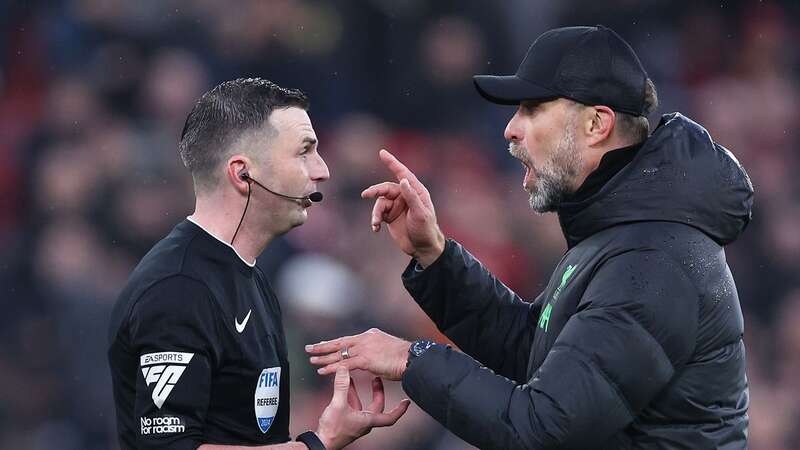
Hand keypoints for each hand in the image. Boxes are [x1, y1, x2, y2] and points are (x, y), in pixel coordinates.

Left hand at [306, 328, 411, 380]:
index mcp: (370, 335)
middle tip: (310, 348)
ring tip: (312, 359)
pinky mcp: (365, 359)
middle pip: (339, 343)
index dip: (334, 343)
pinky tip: (322, 371)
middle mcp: (365, 339)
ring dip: (324, 357)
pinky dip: (332, 368)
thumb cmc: (404, 358)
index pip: (348, 339)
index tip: (324, 344)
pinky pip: (344, 365)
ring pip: (339, 353)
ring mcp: (364, 348)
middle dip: (323, 346)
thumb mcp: (387, 349)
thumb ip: (376, 352)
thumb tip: (372, 358)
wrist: (412, 359)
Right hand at [316, 366, 410, 449]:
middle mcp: (364, 422)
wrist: (320, 442)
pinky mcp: (346, 422)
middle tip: (377, 380)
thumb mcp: (338, 404)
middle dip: (377, 391)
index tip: (406, 402)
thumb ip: (342, 386)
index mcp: (368, 420)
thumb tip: (344, 370)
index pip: (390, 417)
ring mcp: (355, 422)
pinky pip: (352, 406)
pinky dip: (349, 396)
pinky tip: (343, 388)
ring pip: (363, 405)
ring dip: (360, 392)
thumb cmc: (332, 430)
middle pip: (376, 406)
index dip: (400, 410)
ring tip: (354, 379)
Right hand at [361, 149, 444, 267]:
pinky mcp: (389, 217)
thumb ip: (411, 197)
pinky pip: (378, 214)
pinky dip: (375, 220)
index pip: (403, 173)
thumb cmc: (426, 229)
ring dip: (375, 213)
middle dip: (375, 191)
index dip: (392, 162)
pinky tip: (375, 228)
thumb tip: (402, 181)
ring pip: (379, 203)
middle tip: (365, 195)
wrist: (422, 248)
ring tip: (375, 223)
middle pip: (386, 188)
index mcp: (416, 191)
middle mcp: (404, 196)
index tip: (382, 153)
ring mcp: (396, 206)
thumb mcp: (420, 213)